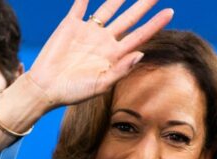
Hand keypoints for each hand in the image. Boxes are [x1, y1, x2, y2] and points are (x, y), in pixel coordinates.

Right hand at [27, 0, 173, 107]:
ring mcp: (88, 31)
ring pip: (107, 8)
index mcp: (114, 55)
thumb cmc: (74, 92)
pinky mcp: (70, 25)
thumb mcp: (101, 85)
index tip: (170, 12)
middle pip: (128, 18)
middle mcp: (104, 41)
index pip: (140, 35)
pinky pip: (80, 5)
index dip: (155, 24)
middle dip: (142, 4)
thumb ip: (121, 69)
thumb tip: (141, 53)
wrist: (45, 88)